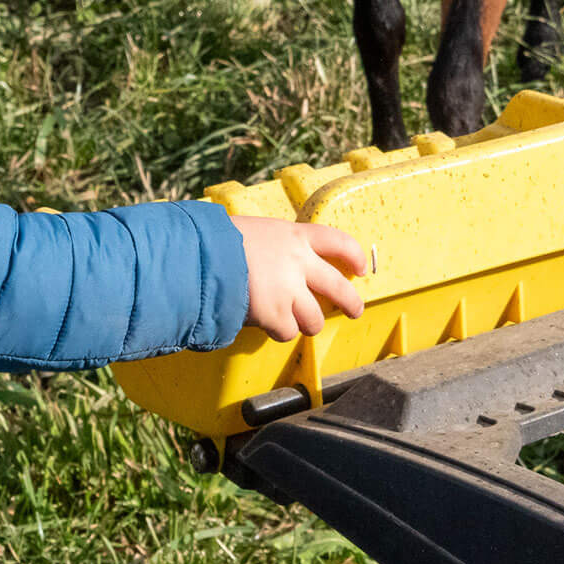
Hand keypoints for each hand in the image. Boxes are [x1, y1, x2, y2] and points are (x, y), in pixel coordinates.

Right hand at [232, 217, 369, 341]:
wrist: (202, 256)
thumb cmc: (219, 240)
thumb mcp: (253, 231)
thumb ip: (272, 247)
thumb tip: (273, 263)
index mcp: (294, 236)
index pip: (337, 241)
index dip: (353, 255)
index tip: (361, 267)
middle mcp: (298, 263)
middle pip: (338, 287)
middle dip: (351, 303)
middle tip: (353, 311)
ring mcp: (289, 291)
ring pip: (314, 319)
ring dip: (306, 324)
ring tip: (292, 323)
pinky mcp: (276, 315)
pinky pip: (288, 332)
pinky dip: (278, 332)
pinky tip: (265, 324)